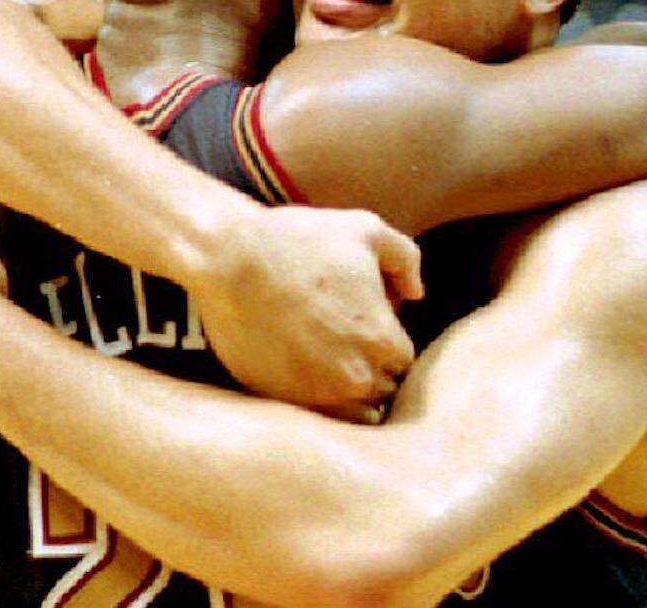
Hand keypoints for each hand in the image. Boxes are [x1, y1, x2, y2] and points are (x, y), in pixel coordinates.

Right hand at [192, 205, 422, 422]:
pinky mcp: (280, 401)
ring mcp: (316, 395)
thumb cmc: (299, 240)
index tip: (361, 322)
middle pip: (379, 388)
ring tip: (319, 357)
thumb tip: (416, 294)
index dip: (383, 337)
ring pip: (349, 410)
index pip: (401, 359)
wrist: (229, 259)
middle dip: (367, 365)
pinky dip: (311, 399)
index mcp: (383, 340)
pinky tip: (296, 367)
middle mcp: (355, 377)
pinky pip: (313, 418)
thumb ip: (405, 259)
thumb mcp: (365, 229)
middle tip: (338, 337)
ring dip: (341, 389)